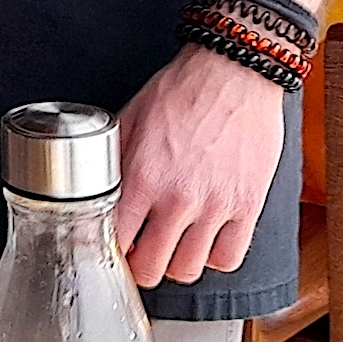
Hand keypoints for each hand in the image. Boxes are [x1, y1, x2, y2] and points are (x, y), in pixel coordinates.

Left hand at [117, 44, 287, 287]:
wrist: (233, 71)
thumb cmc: (183, 88)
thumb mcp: (132, 117)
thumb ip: (114, 158)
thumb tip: (96, 185)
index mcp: (144, 175)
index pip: (115, 239)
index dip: (108, 248)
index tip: (111, 245)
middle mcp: (179, 197)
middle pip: (151, 269)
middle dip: (140, 266)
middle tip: (141, 253)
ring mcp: (215, 205)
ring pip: (189, 270)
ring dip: (176, 263)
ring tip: (173, 247)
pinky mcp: (247, 205)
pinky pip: (229, 258)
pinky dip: (215, 258)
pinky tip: (206, 240)